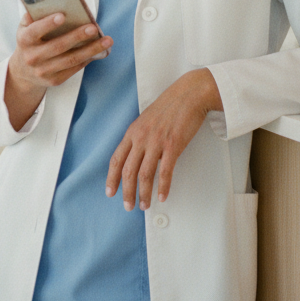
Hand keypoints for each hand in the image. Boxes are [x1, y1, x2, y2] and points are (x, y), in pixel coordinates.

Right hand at [4, 12, 112, 130]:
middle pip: (58, 46)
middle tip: (93, 27)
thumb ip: (34, 16)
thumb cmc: (30, 42)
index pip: (35, 31)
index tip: (62, 16)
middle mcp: (32, 57)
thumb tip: (54, 3)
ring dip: (91, 50)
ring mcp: (43, 71)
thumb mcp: (25, 28)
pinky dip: (88, 58)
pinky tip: (100, 51)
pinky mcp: (54, 80)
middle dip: (77, 36)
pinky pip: (74, 68)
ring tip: (107, 40)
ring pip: (71, 59)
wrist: (23, 71)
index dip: (48, 24)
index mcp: (24, 40)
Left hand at [105, 68, 222, 210]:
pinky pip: (166, 171)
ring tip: (144, 205)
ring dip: (144, 193)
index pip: (116, 159)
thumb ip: (139, 137)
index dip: (111, 178)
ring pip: (145, 174)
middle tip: (128, 206)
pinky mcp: (173, 145)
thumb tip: (136, 156)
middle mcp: (141, 138)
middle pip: (128, 171)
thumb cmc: (169, 106)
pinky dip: (163, 187)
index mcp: (132, 132)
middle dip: (126, 192)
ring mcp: (156, 142)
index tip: (110, 192)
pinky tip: (163, 196)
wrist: (189, 94)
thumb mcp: (146, 120)